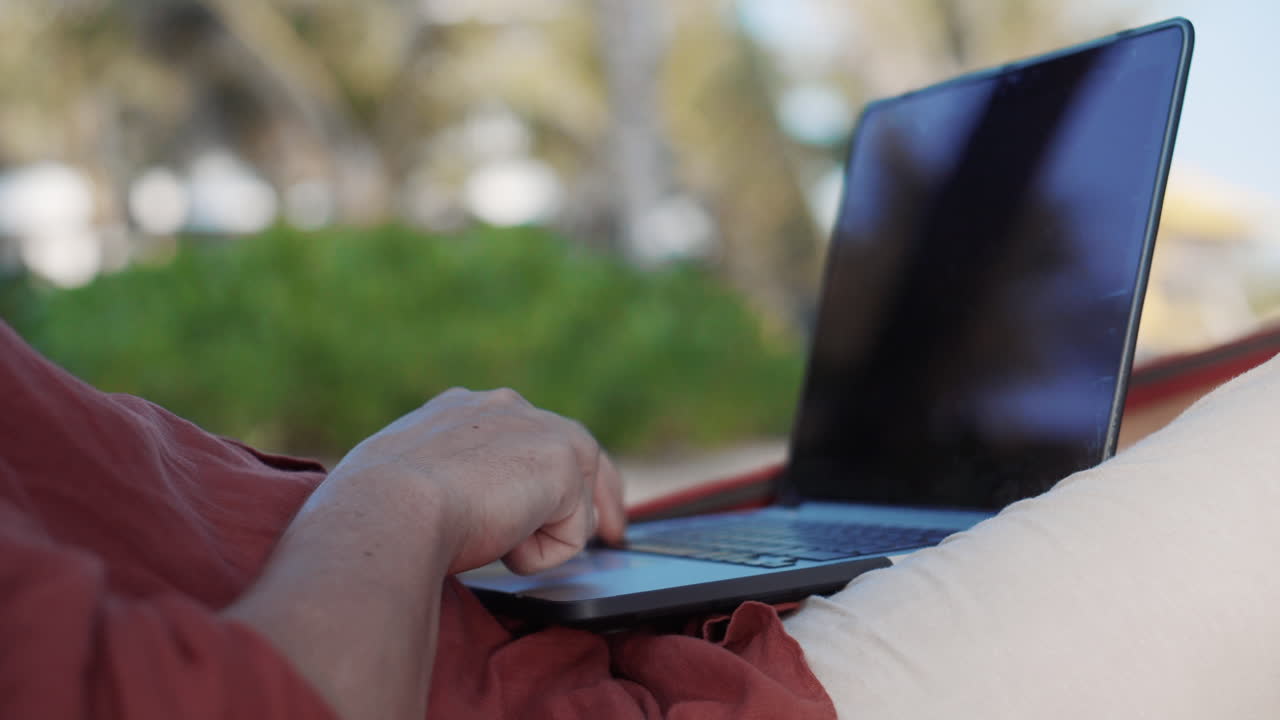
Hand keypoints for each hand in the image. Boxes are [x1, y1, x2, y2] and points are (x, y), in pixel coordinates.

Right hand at [325, 387, 625, 574]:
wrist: (389, 509)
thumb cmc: (373, 510)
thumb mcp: (404, 484)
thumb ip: (439, 483)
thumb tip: (444, 511)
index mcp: (462, 409)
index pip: (525, 435)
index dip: (550, 473)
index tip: (560, 497)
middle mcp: (505, 407)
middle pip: (578, 450)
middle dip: (601, 494)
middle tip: (617, 532)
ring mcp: (539, 429)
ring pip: (574, 502)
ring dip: (542, 538)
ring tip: (494, 544)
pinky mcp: (562, 463)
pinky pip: (573, 535)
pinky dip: (540, 556)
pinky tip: (499, 544)